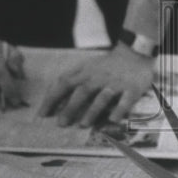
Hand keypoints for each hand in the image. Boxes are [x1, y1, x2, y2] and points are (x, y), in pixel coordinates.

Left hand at [37, 44, 153, 126]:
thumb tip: (51, 93)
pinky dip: (119, 110)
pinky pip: (126, 100)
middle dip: (70, 107)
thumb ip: (71, 77)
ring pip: (102, 97)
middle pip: (83, 91)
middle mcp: (99, 77)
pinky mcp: (132, 89)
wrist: (135, 53)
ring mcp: (116, 83)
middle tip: (61, 123)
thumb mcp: (87, 66)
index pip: (65, 83)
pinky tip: (112, 120)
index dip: (53, 98)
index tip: (43, 114)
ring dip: (92, 111)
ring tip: (83, 124)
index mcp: (86, 72)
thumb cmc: (107, 65)